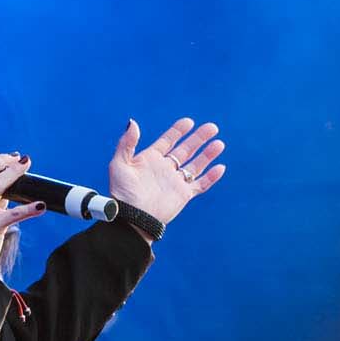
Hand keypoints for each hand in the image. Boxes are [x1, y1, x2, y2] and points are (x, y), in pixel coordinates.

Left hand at [105, 117, 225, 231]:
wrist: (132, 218)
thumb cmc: (122, 193)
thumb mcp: (119, 164)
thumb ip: (126, 143)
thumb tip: (133, 122)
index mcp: (151, 159)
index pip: (168, 141)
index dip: (178, 131)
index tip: (189, 122)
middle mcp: (165, 168)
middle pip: (186, 149)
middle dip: (199, 138)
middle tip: (212, 127)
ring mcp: (175, 181)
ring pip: (196, 165)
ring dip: (208, 154)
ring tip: (219, 143)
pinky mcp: (183, 195)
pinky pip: (201, 185)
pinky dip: (211, 177)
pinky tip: (220, 167)